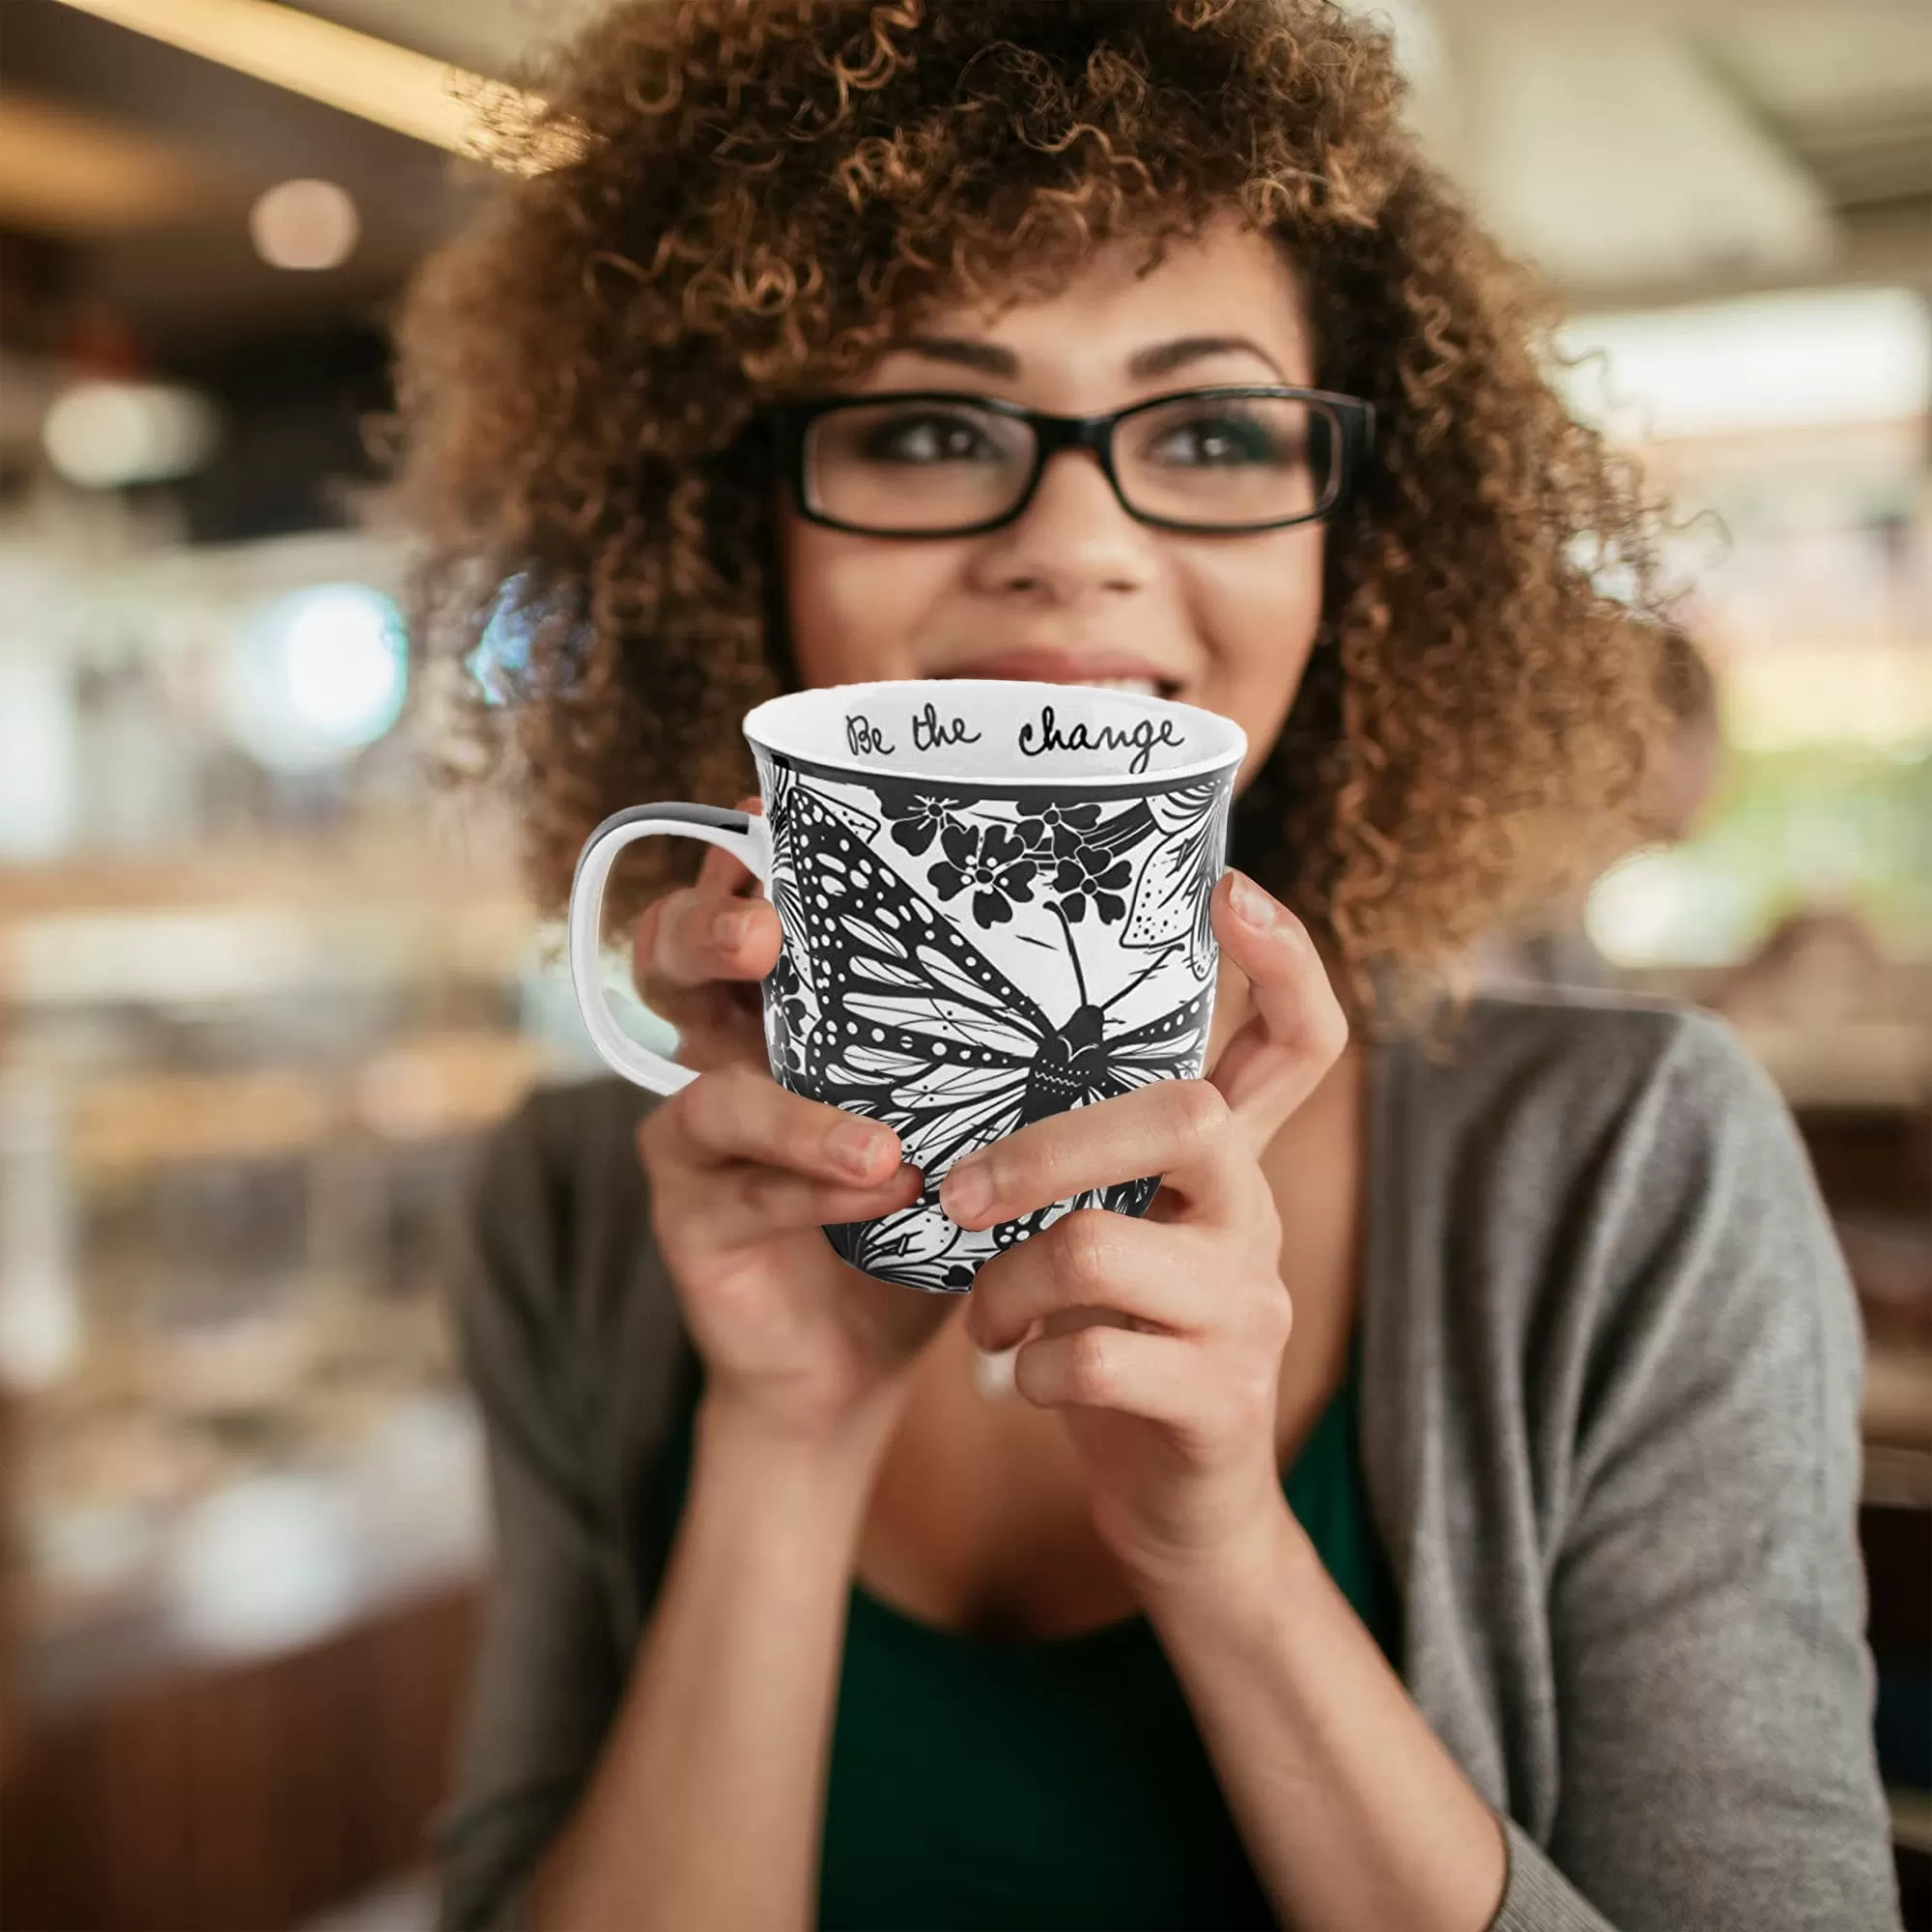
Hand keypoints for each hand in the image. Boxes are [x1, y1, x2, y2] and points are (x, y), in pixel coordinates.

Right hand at [631, 810, 953, 1444]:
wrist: (864, 1361)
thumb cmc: (926, 1212)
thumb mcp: (971, 1112)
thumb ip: (1011, 1041)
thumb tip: (1154, 950)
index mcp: (786, 1006)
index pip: (743, 901)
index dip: (743, 854)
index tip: (773, 817)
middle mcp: (724, 1053)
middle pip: (670, 959)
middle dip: (707, 929)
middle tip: (763, 933)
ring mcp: (698, 1140)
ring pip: (706, 1090)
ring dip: (794, 1110)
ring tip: (883, 1143)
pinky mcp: (691, 1220)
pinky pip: (741, 1190)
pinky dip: (812, 1190)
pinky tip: (883, 1196)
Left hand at [943, 870, 1346, 1585]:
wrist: (1180, 1511)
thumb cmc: (1122, 1343)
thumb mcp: (1116, 1235)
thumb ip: (1084, 1160)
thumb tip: (971, 1063)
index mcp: (1229, 1171)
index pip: (1301, 1043)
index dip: (1285, 961)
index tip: (1230, 886)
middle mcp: (1255, 1222)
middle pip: (1188, 1117)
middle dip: (1047, 1146)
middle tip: (961, 1191)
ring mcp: (1246, 1312)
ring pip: (1103, 1245)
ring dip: (1006, 1283)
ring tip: (980, 1318)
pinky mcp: (1216, 1400)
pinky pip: (1089, 1356)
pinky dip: (1022, 1368)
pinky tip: (1014, 1383)